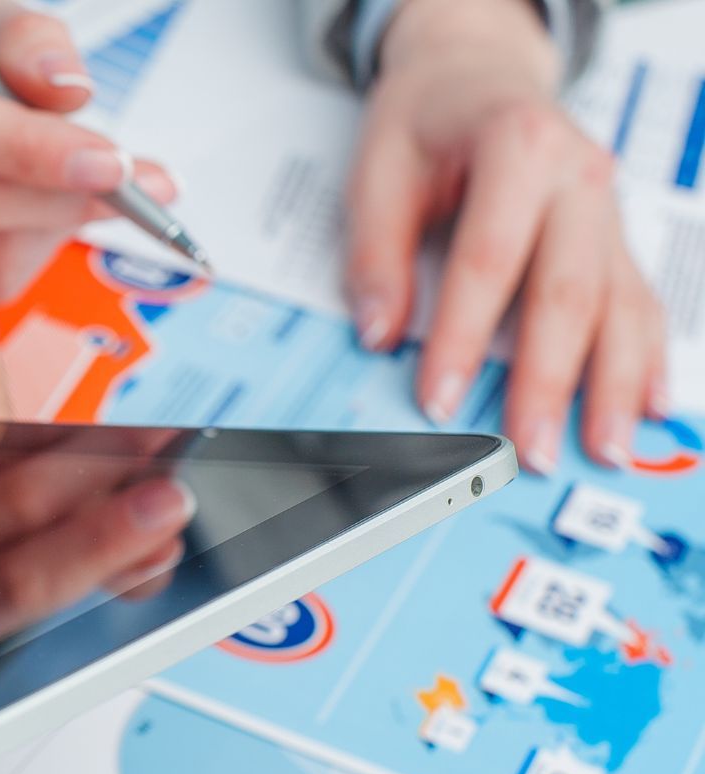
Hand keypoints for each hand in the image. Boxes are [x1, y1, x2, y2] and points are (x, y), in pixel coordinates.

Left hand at [347, 0, 665, 471]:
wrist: (476, 75)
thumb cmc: (428, 120)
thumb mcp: (380, 169)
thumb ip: (376, 251)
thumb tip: (378, 332)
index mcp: (519, 147)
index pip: (490, 261)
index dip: (462, 337)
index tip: (440, 399)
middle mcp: (579, 177)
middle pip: (567, 292)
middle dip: (548, 379)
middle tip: (530, 448)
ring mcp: (606, 209)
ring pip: (618, 303)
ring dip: (613, 383)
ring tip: (605, 447)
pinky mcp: (613, 236)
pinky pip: (639, 299)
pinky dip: (645, 356)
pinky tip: (648, 404)